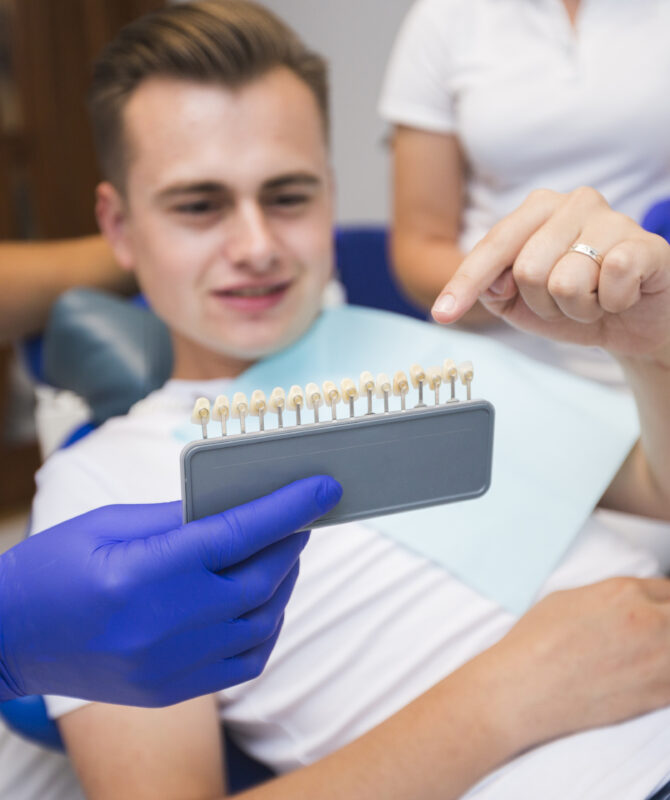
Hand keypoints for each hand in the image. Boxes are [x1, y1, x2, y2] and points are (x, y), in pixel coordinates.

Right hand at [0, 475, 341, 705]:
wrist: (8, 640)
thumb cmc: (51, 570)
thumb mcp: (107, 523)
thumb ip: (177, 517)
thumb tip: (235, 506)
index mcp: (145, 572)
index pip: (238, 534)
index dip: (288, 506)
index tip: (324, 487)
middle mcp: (164, 624)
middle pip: (259, 580)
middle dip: (290, 541)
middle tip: (303, 516)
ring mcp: (170, 664)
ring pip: (261, 621)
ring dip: (283, 583)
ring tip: (283, 552)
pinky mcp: (171, 689)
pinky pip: (244, 660)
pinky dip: (266, 625)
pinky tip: (262, 600)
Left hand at [432, 188, 669, 359]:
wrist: (636, 322)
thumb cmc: (576, 303)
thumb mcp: (521, 303)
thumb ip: (495, 290)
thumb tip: (492, 285)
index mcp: (537, 211)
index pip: (492, 247)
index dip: (465, 283)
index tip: (442, 314)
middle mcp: (573, 203)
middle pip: (527, 271)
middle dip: (543, 304)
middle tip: (569, 302)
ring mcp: (611, 218)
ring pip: (565, 282)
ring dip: (579, 308)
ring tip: (595, 299)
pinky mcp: (644, 242)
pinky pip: (610, 278)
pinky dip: (612, 302)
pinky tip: (622, 294)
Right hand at [476, 576, 669, 751]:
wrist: (525, 687)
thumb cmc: (536, 643)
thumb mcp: (570, 599)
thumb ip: (611, 598)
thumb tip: (627, 604)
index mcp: (624, 592)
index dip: (664, 600)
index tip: (659, 609)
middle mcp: (649, 621)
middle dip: (668, 620)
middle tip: (654, 632)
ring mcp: (659, 660)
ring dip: (668, 648)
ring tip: (650, 654)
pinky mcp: (660, 695)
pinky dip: (668, 674)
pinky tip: (650, 673)